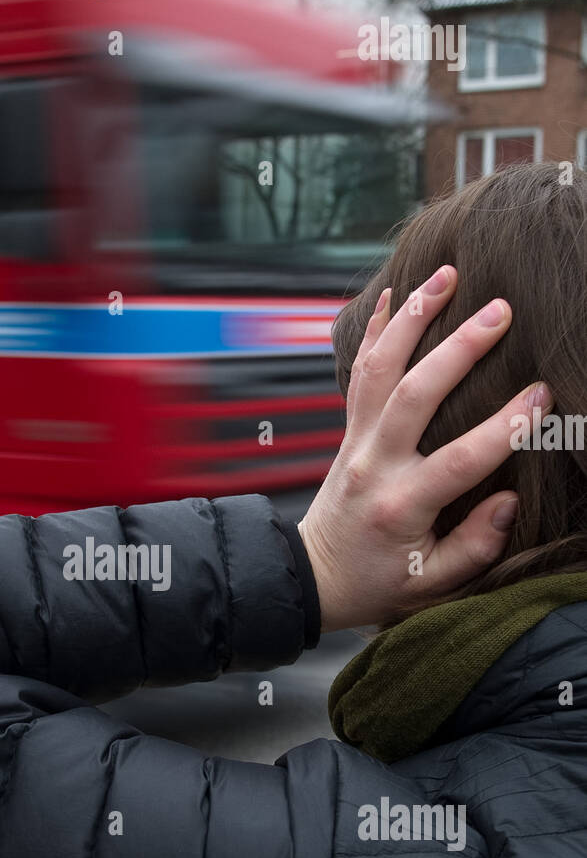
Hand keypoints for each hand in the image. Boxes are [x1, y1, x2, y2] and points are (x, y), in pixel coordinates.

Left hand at [298, 265, 550, 633]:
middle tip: (500, 310)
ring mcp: (356, 440)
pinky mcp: (348, 428)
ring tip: (448, 274)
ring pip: (380, 368)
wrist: (314, 575)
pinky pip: (360, 370)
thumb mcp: (431, 583)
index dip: (504, 427)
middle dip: (458, 348)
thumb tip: (509, 502)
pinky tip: (398, 291)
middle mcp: (374, 464)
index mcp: (401, 505)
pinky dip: (378, 329)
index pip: (460, 459)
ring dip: (414, 317)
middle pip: (414, 395)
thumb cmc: (380, 581)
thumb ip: (475, 547)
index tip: (542, 395)